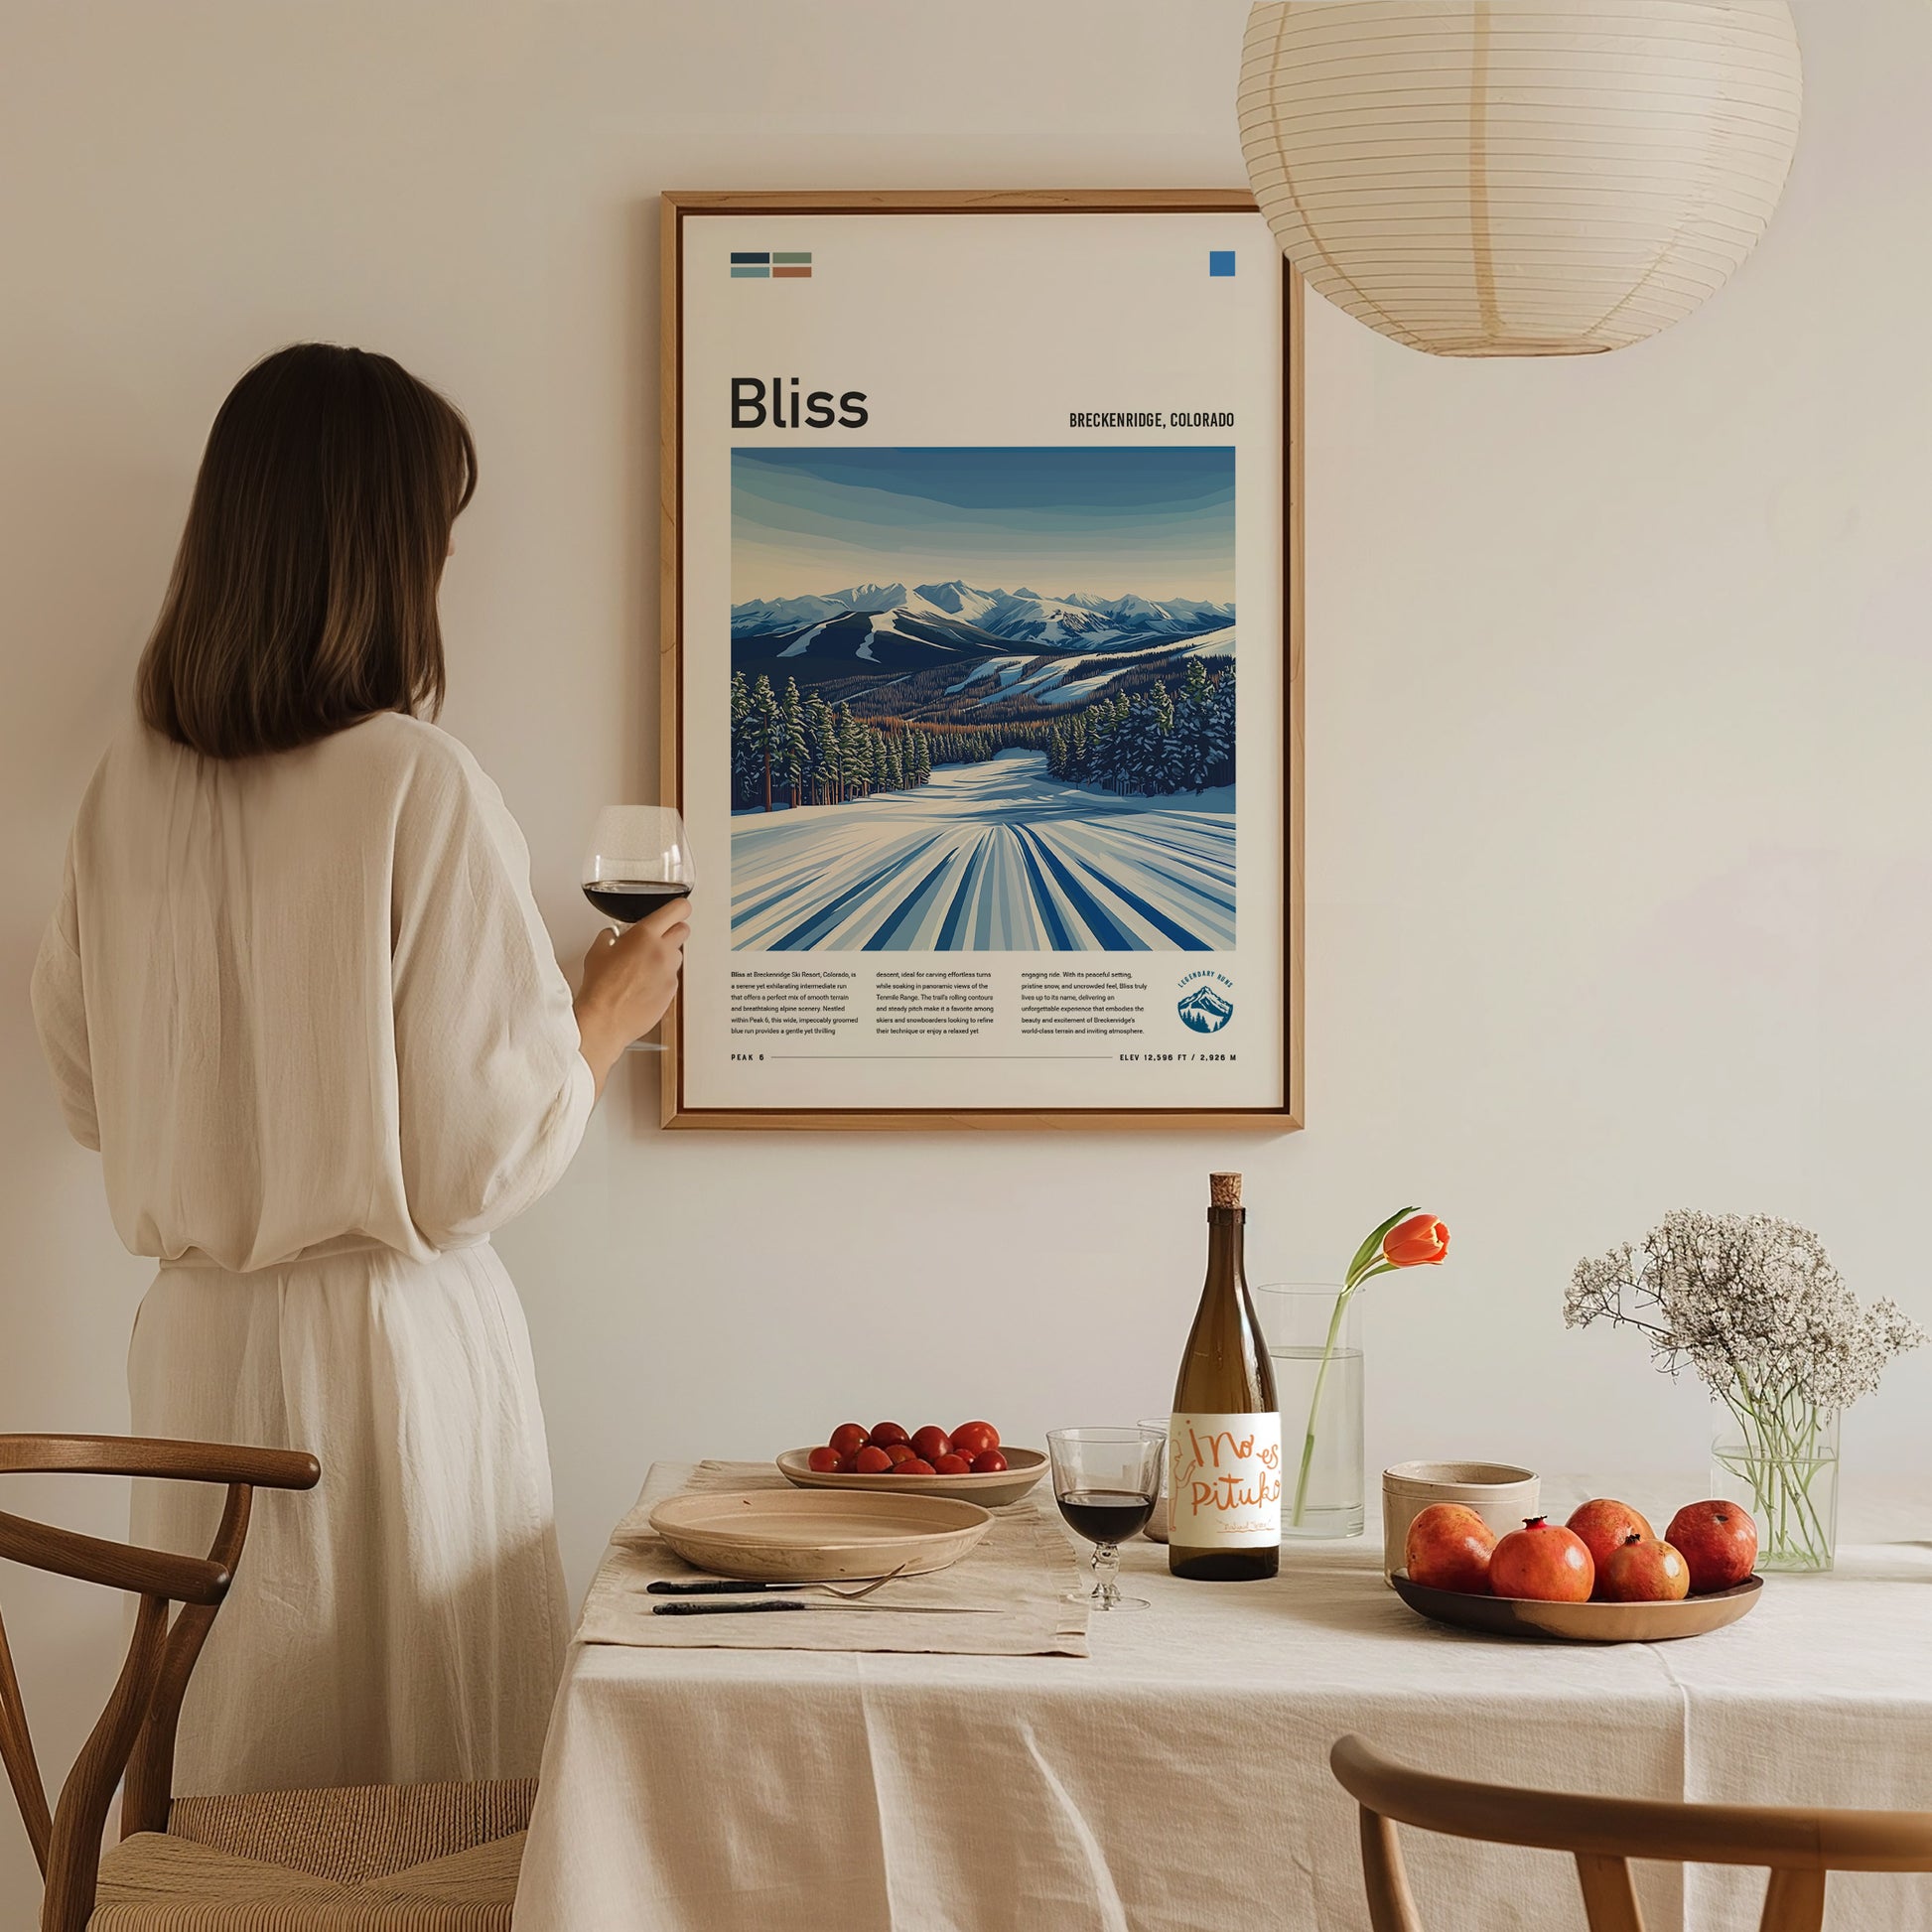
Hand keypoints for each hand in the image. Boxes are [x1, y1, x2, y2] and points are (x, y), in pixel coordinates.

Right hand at [574, 895, 690, 1095]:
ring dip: (666, 956)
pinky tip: (643, 985)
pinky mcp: (671, 992)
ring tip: (644, 967)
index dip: (679, 908)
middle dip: (672, 930)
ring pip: (677, 956)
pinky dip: (662, 978)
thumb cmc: (600, 988)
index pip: (678, 910)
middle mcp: (663, 952)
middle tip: (657, 938)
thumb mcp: (597, 952)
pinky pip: (672, 978)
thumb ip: (610, 937)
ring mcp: (669, 973)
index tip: (678, 909)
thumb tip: (613, 936)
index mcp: (645, 935)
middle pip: (683, 930)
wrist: (605, 1020)